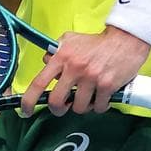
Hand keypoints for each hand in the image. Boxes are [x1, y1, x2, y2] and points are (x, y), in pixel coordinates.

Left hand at [20, 26, 150, 116]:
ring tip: (88, 96)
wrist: (125, 40)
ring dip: (83, 106)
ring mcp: (91, 78)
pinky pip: (98, 107)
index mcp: (61, 57)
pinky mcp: (107, 86)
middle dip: (59, 109)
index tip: (25, 111)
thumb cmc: (96, 43)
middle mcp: (74, 68)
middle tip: (65, 106)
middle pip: (57, 102)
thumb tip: (45, 62)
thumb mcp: (70, 40)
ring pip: (79, 108)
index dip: (29, 100)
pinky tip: (102, 96)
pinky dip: (99, 106)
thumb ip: (55, 51)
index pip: (39, 82)